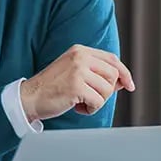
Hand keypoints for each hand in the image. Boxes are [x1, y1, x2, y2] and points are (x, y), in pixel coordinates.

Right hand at [20, 45, 135, 122]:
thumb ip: (97, 74)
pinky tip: (77, 107)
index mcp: (80, 50)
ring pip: (107, 90)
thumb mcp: (75, 73)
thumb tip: (124, 81)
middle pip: (113, 75)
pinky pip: (98, 101)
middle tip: (90, 98)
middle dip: (107, 92)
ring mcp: (78, 70)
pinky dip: (91, 109)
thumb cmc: (53, 88)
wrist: (29, 97)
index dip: (124, 73)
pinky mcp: (76, 86)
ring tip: (81, 102)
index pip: (112, 59)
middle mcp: (80, 56)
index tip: (130, 86)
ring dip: (97, 102)